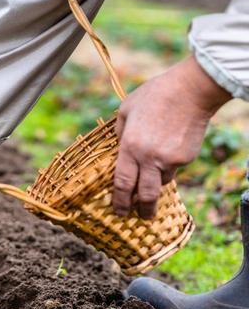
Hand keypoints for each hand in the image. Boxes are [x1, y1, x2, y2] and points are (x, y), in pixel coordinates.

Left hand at [113, 56, 230, 218]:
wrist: (190, 91)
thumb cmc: (154, 96)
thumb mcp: (126, 110)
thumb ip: (120, 132)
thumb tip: (118, 146)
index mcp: (129, 147)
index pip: (122, 183)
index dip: (119, 200)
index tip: (118, 211)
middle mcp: (149, 158)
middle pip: (144, 195)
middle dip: (141, 210)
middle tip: (139, 217)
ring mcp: (170, 160)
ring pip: (161, 181)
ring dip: (155, 181)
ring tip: (153, 169)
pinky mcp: (186, 158)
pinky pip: (174, 167)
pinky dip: (169, 165)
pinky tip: (169, 148)